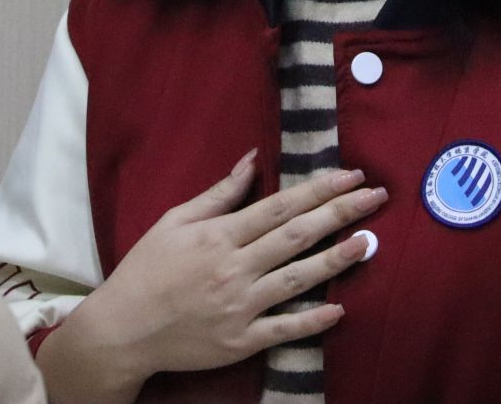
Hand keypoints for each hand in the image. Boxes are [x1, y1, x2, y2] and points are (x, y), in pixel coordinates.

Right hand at [37, 151, 387, 403]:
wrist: (124, 330)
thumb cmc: (147, 269)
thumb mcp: (175, 221)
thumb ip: (218, 194)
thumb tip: (253, 159)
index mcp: (219, 235)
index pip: (279, 206)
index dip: (319, 189)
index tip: (351, 175)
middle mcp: (234, 268)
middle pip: (297, 236)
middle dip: (340, 214)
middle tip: (376, 197)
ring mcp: (240, 307)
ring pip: (298, 280)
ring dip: (336, 260)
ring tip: (368, 242)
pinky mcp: (241, 341)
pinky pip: (285, 329)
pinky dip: (313, 320)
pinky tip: (340, 308)